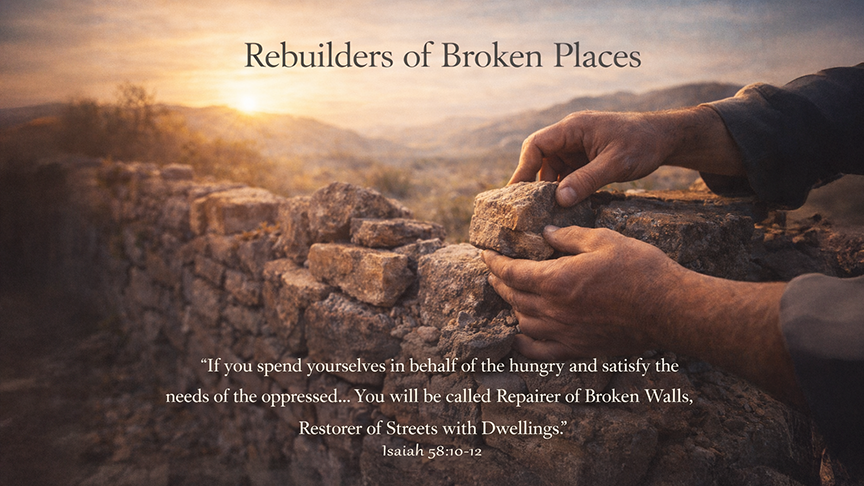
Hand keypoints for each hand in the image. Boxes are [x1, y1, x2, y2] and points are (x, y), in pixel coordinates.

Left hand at [482, 224, 803, 406]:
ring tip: (509, 296)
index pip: (513, 273)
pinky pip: (539, 352)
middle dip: (499, 283)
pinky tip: (521, 335)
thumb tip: (547, 233)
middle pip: (514, 298)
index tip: (485, 255)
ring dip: (512, 308)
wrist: (670, 309)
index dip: (495, 263)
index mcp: (557, 280)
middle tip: (493, 272)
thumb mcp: (604, 239)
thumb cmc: (640, 269)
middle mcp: (555, 310)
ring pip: (523, 323)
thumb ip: (569, 236)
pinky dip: (523, 343)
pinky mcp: (578, 350)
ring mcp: (565, 334)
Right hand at [511, 107, 744, 205]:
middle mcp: (571, 136)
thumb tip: (559, 200)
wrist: (666, 138)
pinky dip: (564, 191)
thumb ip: (587, 180)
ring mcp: (577, 148)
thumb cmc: (643, 143)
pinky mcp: (585, 160)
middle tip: (527, 210)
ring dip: (549, 190)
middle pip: (540, 159)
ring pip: (552, 170)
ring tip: (545, 214)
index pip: (536, 145)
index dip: (523, 168)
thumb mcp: (616, 164)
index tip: (517, 193)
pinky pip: (567, 175)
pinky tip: (565, 209)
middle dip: (533, 183)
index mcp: (574, 128)